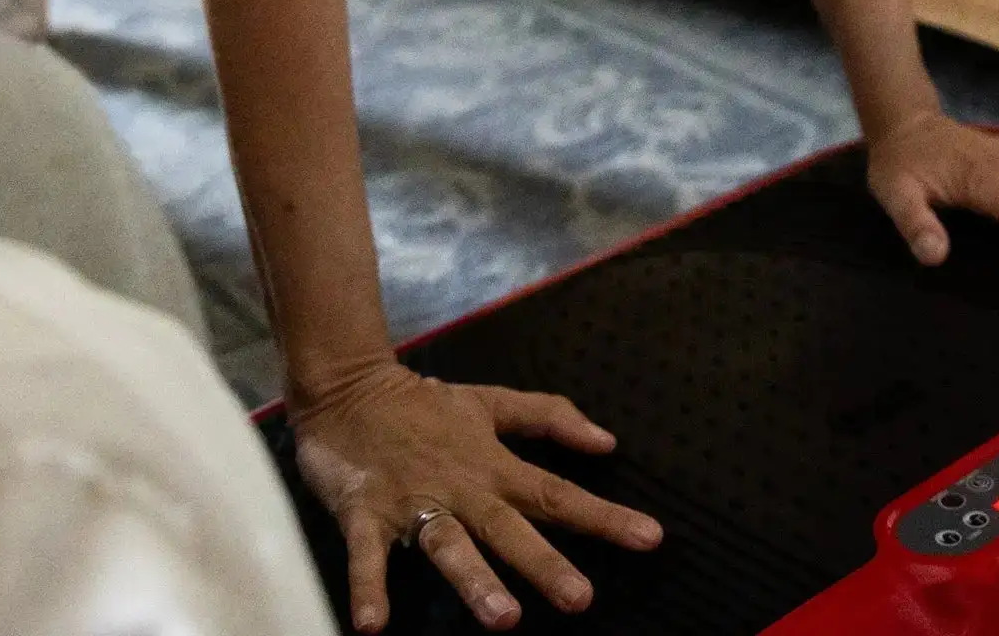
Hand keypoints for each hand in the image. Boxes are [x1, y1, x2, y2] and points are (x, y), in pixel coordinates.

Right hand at [291, 359, 663, 631]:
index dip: (604, 516)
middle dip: (544, 563)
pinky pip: (367, 556)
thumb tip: (608, 441)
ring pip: (449, 545)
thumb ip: (548, 417)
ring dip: (474, 580)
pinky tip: (373, 627)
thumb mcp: (490, 403)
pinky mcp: (365, 512)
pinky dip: (368, 588)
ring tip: (502, 618)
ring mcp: (413, 502)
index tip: (649, 537)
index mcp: (492, 465)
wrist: (348, 387)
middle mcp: (460, 487)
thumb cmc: (424, 405)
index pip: (557, 493)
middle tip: (580, 598)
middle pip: (509, 528)